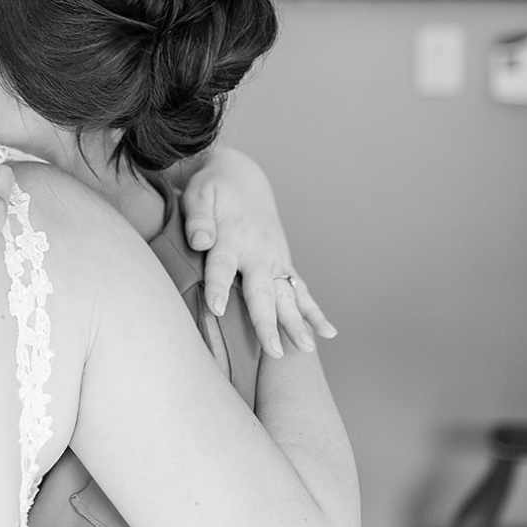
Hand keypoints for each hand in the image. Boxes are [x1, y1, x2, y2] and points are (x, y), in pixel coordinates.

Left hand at [181, 148, 335, 357]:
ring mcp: (274, 258)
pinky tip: (327, 332)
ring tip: (306, 348)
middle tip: (273, 350)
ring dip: (297, 322)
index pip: (222, 266)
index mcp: (232, 237)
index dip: (219, 287)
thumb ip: (198, 219)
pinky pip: (299, 290)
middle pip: (262, 291)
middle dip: (267, 321)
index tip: (217, 309)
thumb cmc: (213, 189)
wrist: (240, 175)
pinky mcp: (282, 262)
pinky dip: (313, 310)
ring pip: (287, 296)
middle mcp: (258, 252)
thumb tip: (200, 242)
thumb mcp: (198, 196)